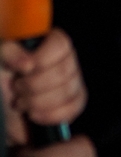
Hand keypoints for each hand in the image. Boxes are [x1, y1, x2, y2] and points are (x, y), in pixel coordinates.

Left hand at [1, 28, 86, 144]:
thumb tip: (28, 64)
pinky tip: (34, 113)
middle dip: (33, 86)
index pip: (60, 45)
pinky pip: (71, 109)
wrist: (5, 100)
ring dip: (37, 102)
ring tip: (22, 101)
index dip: (42, 60)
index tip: (25, 70)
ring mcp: (75, 80)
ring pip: (66, 92)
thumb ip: (10, 52)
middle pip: (63, 72)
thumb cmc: (5, 72)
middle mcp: (67, 58)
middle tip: (17, 87)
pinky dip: (48, 115)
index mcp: (51, 41)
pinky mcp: (76, 101)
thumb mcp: (1, 56)